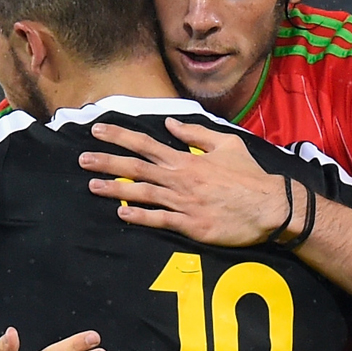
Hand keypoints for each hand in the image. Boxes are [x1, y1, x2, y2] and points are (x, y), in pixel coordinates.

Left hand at [80, 118, 289, 245]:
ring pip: (142, 194)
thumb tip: (169, 124)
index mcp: (186, 160)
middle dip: (107, 162)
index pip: (146, 144)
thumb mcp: (226, 144)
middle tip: (82, 159)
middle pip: (136, 168)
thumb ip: (195, 134)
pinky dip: (140, 217)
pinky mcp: (191, 225)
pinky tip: (122, 214)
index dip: (119, 137)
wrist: (269, 206)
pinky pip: (160, 220)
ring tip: (92, 186)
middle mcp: (180, 179)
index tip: (97, 130)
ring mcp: (184, 203)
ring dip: (115, 190)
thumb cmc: (249, 175)